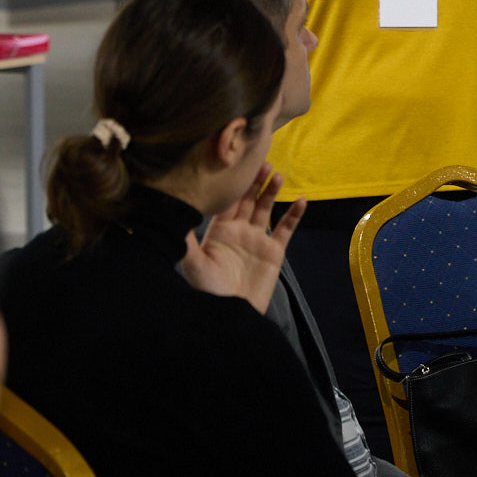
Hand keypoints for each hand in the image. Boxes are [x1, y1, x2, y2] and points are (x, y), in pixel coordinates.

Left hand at [180, 166, 303, 312]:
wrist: (231, 314)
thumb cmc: (209, 290)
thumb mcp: (194, 263)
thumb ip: (186, 238)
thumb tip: (174, 212)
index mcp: (219, 231)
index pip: (228, 201)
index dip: (233, 184)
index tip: (238, 165)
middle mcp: (239, 231)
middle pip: (248, 200)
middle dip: (255, 182)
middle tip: (262, 162)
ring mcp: (257, 240)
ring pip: (266, 209)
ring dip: (272, 192)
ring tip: (278, 176)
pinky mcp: (274, 251)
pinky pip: (286, 229)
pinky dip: (294, 215)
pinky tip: (301, 201)